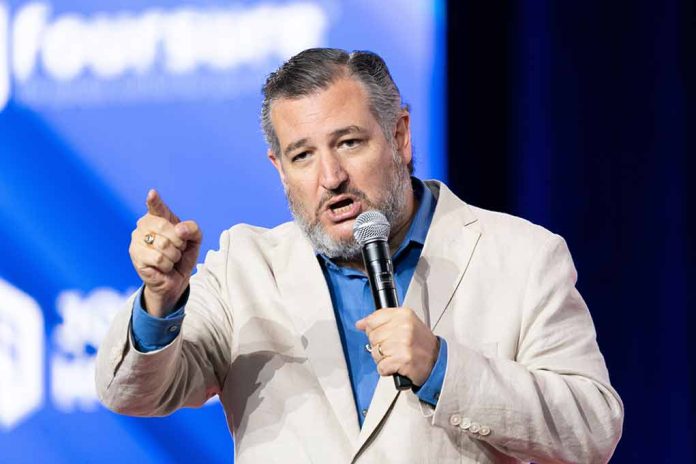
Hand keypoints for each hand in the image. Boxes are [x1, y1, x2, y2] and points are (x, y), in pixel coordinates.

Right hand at [128, 189, 201, 316]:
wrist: (176, 279)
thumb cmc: (183, 255)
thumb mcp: (195, 240)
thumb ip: (193, 229)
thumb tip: (180, 229)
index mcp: (159, 217)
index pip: (156, 206)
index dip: (154, 201)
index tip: (152, 194)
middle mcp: (144, 225)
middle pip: (165, 226)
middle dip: (179, 241)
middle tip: (178, 249)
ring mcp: (137, 240)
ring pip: (163, 244)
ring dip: (174, 255)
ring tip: (171, 258)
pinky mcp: (135, 255)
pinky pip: (158, 258)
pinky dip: (167, 265)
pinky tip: (163, 266)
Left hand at [356, 307, 438, 385]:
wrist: (437, 361)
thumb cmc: (420, 343)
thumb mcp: (404, 323)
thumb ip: (381, 320)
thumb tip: (360, 323)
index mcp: (403, 314)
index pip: (372, 320)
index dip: (374, 330)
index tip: (383, 335)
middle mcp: (404, 326)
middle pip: (372, 337)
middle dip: (379, 346)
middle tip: (393, 348)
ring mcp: (403, 343)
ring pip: (375, 352)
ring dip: (383, 359)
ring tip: (396, 357)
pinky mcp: (403, 359)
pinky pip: (381, 366)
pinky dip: (386, 369)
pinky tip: (396, 366)